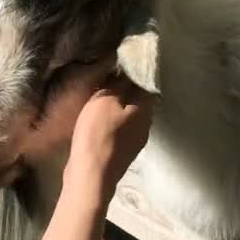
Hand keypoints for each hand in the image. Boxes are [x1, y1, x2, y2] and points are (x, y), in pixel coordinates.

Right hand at [66, 74, 154, 202]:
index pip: (147, 83)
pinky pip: (122, 130)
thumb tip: (127, 70)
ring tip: (101, 99)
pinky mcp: (124, 152)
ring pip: (130, 115)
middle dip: (126, 90)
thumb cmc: (98, 133)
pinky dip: (113, 122)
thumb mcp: (105, 99)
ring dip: (119, 107)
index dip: (135, 72)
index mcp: (146, 108)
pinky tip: (100, 122)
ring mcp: (137, 141)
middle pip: (139, 100)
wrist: (91, 175)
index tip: (120, 64)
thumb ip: (118, 82)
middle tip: (107, 80)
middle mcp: (147, 124)